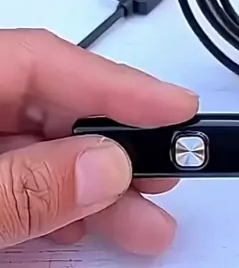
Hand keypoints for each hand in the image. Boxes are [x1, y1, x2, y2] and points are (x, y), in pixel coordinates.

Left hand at [0, 30, 197, 253]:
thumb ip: (27, 185)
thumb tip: (105, 167)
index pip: (45, 59)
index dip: (117, 85)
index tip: (179, 109)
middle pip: (49, 101)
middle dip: (114, 143)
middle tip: (172, 170)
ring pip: (35, 143)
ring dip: (92, 182)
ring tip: (143, 223)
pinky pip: (12, 169)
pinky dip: (52, 195)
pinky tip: (81, 222)